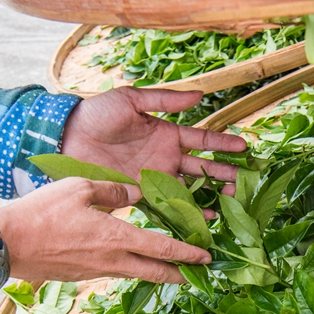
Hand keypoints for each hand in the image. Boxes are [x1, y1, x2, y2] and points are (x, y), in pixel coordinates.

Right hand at [0, 178, 209, 283]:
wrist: (7, 244)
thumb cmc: (41, 213)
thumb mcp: (80, 188)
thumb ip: (114, 190)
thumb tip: (138, 192)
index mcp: (116, 238)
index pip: (163, 249)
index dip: (187, 254)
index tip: (206, 257)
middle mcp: (112, 261)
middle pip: (156, 272)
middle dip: (180, 274)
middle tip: (199, 275)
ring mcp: (96, 272)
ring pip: (135, 274)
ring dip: (156, 272)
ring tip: (172, 269)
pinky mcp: (81, 276)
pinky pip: (114, 272)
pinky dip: (130, 268)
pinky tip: (130, 260)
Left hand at [60, 87, 247, 194]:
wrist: (67, 137)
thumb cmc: (97, 114)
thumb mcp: (131, 99)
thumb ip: (164, 99)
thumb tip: (199, 96)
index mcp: (166, 134)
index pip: (202, 140)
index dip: (223, 144)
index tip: (245, 148)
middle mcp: (165, 158)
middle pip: (203, 168)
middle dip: (225, 174)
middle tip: (245, 183)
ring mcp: (155, 178)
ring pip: (191, 188)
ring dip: (212, 194)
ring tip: (232, 201)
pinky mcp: (141, 194)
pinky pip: (168, 204)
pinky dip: (187, 211)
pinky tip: (205, 217)